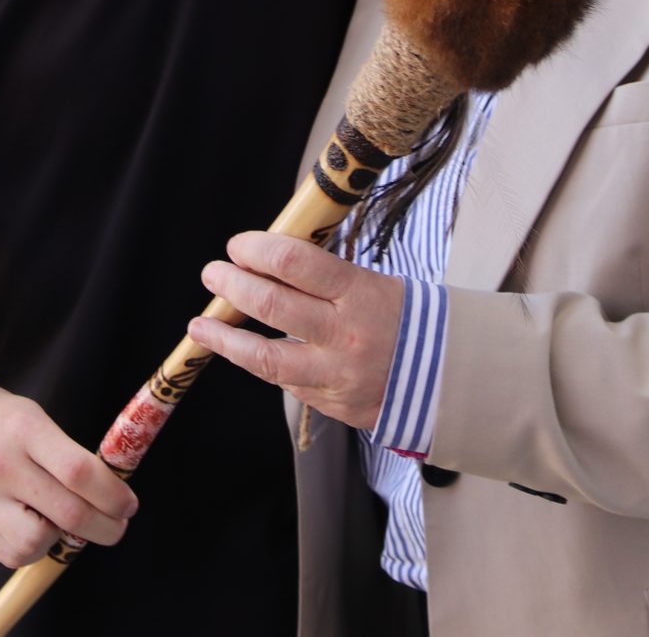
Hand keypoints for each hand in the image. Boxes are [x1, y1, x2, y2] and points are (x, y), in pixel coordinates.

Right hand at [0, 361, 137, 567]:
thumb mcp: (34, 418)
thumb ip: (65, 455)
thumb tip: (106, 495)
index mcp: (26, 431)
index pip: (80, 472)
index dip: (113, 495)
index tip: (129, 504)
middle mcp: (2, 466)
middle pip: (67, 513)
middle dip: (105, 527)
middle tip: (117, 526)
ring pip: (37, 543)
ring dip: (62, 541)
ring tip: (66, 525)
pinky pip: (10, 554)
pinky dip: (33, 550)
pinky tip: (37, 531)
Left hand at [185, 231, 404, 431]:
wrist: (447, 376)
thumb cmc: (403, 319)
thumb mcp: (372, 284)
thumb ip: (323, 277)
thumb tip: (265, 262)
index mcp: (358, 293)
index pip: (294, 262)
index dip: (256, 249)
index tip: (237, 246)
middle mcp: (345, 334)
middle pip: (272, 305)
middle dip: (232, 285)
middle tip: (213, 273)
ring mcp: (336, 374)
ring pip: (265, 357)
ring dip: (225, 338)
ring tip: (202, 325)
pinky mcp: (332, 403)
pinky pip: (286, 382)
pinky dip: (263, 364)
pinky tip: (247, 351)